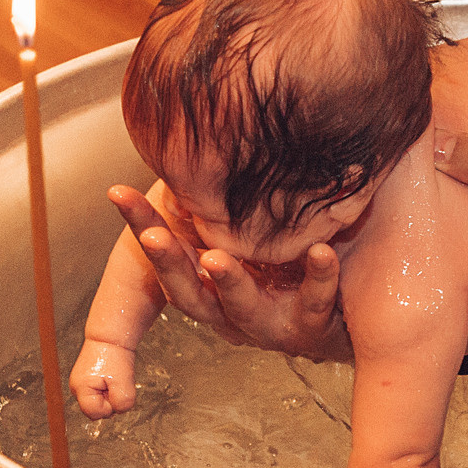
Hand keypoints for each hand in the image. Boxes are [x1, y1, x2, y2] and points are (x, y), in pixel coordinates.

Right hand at [70, 339, 137, 417]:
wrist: (110, 337)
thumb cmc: (115, 356)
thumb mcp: (124, 382)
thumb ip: (122, 404)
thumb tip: (118, 410)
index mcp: (80, 389)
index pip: (96, 414)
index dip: (110, 406)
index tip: (115, 388)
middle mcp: (75, 388)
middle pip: (96, 410)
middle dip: (110, 401)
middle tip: (115, 382)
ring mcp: (79, 384)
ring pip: (99, 402)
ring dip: (110, 394)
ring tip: (113, 378)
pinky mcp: (85, 381)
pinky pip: (99, 394)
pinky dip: (108, 388)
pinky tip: (111, 378)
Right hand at [106, 182, 348, 361]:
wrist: (350, 307)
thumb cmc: (291, 261)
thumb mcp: (247, 230)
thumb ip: (218, 203)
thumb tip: (185, 141)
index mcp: (207, 284)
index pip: (164, 255)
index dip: (139, 224)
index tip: (116, 192)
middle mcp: (229, 310)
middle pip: (188, 292)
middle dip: (168, 263)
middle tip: (152, 237)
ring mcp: (270, 322)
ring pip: (243, 308)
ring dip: (229, 282)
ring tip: (218, 259)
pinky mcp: (313, 326)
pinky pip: (315, 302)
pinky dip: (317, 277)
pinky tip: (321, 250)